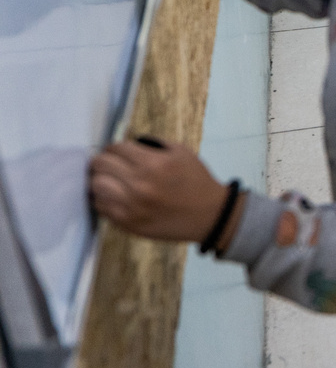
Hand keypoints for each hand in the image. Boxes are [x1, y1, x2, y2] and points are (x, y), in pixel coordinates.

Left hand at [89, 138, 231, 244]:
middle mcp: (139, 184)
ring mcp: (131, 205)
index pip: (116, 148)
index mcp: (154, 164)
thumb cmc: (196, 180)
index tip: (118, 152)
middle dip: (105, 161)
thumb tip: (126, 145)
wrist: (209, 214)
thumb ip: (152, 145)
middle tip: (112, 165)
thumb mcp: (181, 153)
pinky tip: (115, 196)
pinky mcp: (127, 222)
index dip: (115, 148)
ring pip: (95, 185)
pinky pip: (100, 206)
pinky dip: (104, 199)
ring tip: (111, 181)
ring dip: (102, 180)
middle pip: (100, 164)